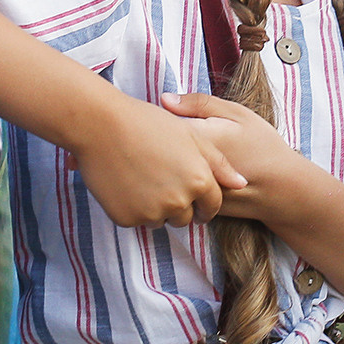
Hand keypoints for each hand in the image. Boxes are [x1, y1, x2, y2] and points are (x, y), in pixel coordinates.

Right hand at [70, 97, 248, 228]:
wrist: (100, 125)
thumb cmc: (147, 123)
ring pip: (160, 220)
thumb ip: (219, 164)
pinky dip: (132, 207)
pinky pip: (136, 220)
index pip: (211, 206)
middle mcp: (179, 202)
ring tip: (141, 177)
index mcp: (199, 181)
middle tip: (160, 179)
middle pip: (185, 217)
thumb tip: (242, 184)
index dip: (204, 203)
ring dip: (155, 207)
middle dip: (178, 204)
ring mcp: (151, 213)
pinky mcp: (127, 219)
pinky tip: (124, 183)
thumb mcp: (191, 136)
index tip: (195, 199)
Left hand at [161, 91, 307, 223]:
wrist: (283, 189)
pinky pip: (176, 189)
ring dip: (166, 161)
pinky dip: (178, 179)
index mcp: (198, 138)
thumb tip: (163, 99)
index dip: (159, 120)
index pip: (159, 125)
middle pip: (157, 149)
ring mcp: (190, 189)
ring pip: (164, 171)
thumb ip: (199, 104)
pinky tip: (191, 172)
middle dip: (160, 140)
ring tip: (181, 154)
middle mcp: (189, 166)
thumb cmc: (262, 147)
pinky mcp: (193, 205)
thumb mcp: (237, 114)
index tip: (169, 117)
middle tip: (177, 135)